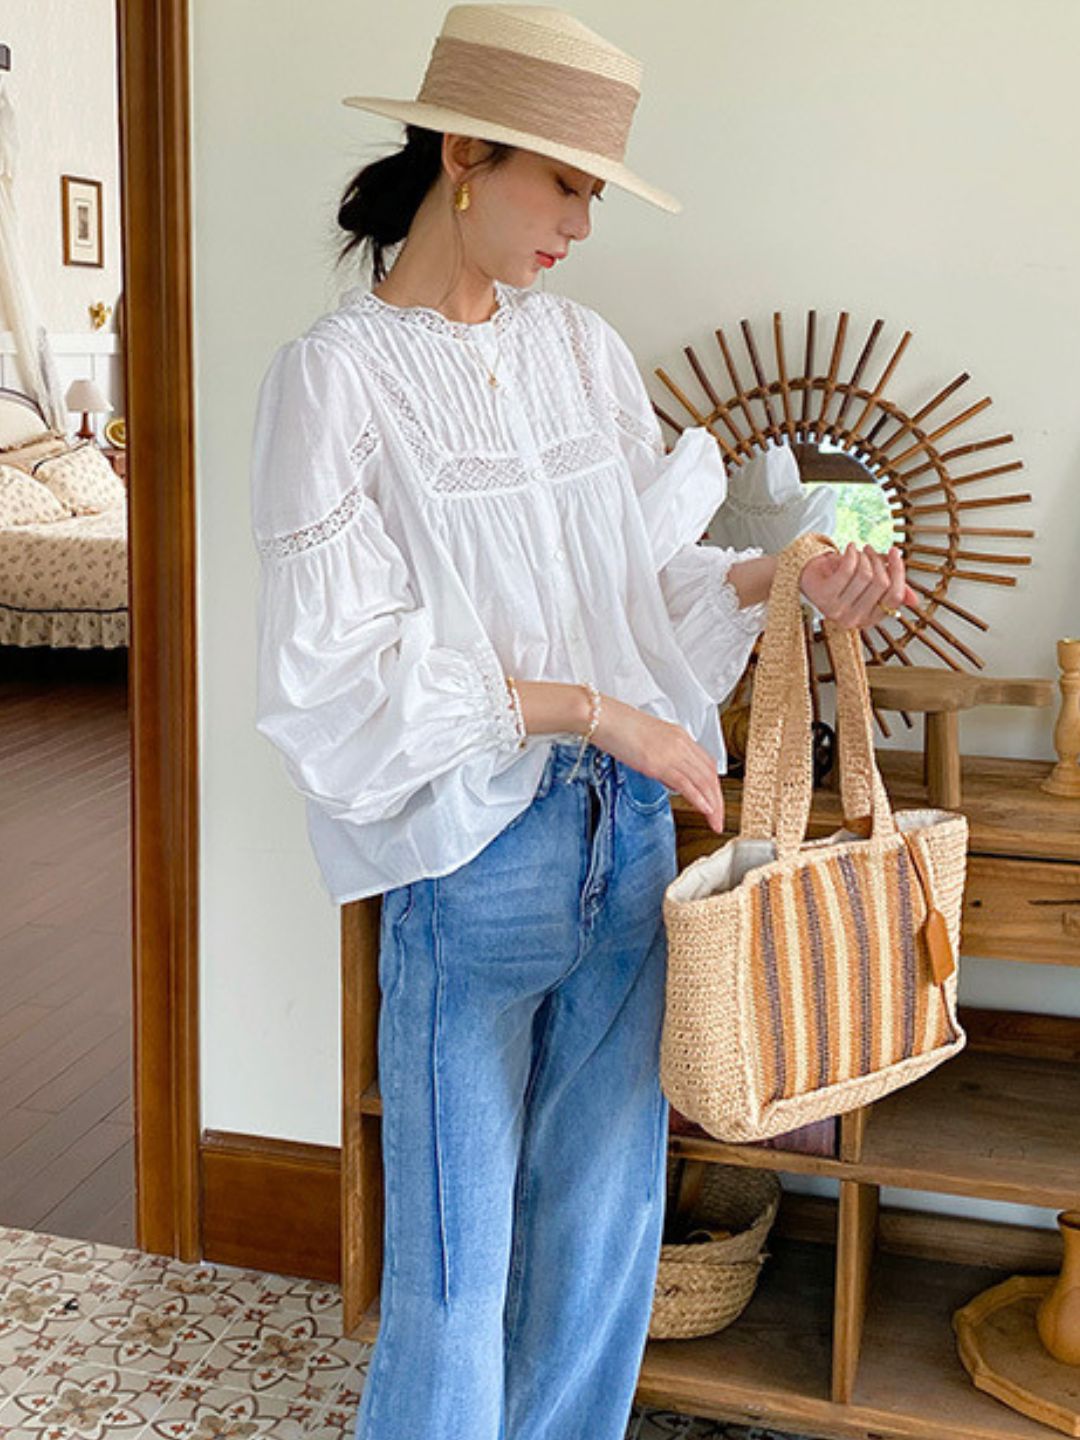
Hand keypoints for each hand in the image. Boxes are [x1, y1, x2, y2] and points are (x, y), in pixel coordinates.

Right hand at [593, 695, 725, 832]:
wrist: (600, 716)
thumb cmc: (617, 726)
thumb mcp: (648, 743)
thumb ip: (664, 761)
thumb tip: (673, 781)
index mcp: (679, 736)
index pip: (707, 764)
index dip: (714, 786)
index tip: (715, 802)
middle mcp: (680, 743)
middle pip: (710, 775)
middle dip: (718, 800)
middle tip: (718, 818)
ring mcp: (671, 752)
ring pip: (703, 781)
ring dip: (713, 805)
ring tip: (715, 822)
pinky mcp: (659, 762)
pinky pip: (686, 784)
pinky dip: (699, 799)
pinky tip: (705, 811)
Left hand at [798, 542, 916, 629]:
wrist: (810, 577)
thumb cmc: (841, 581)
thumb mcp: (869, 587)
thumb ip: (892, 592)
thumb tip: (914, 601)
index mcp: (869, 619)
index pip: (894, 596)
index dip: (898, 572)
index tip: (896, 553)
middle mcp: (854, 620)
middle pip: (881, 583)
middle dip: (879, 560)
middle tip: (871, 549)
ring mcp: (837, 610)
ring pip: (866, 574)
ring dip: (864, 556)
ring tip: (858, 551)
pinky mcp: (824, 596)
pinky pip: (848, 568)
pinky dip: (851, 553)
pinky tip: (849, 548)